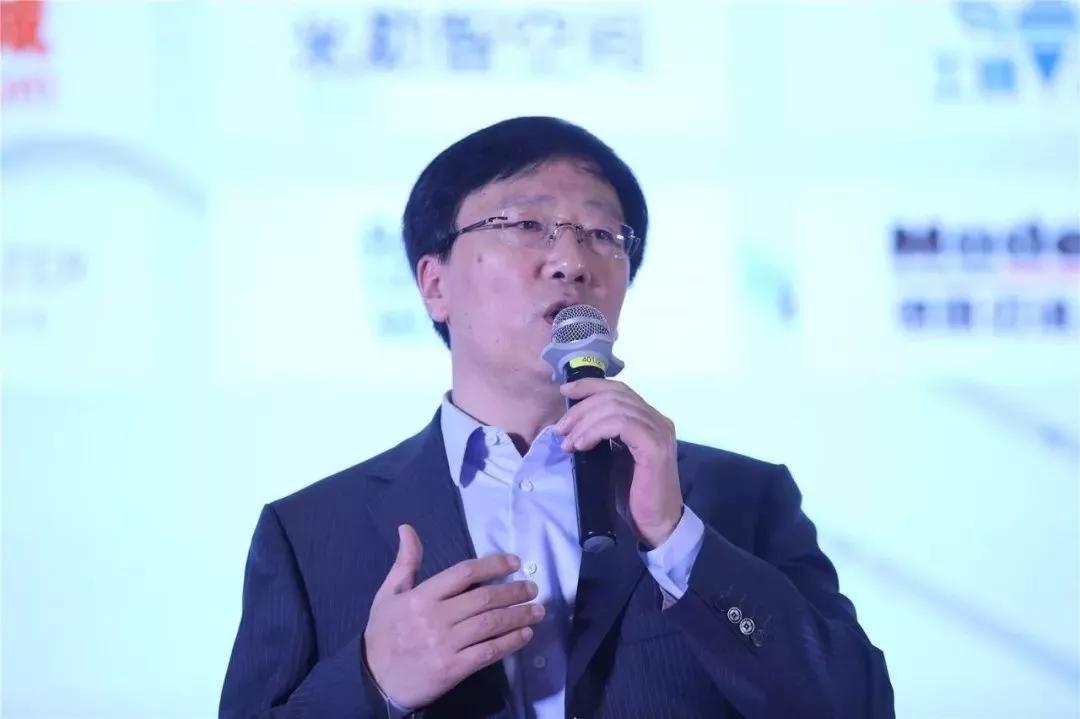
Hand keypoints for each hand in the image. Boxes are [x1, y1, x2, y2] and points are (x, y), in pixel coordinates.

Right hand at [363, 524, 543, 708]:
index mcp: (421, 597)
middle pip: (483, 599)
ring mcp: (445, 644)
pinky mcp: (453, 669)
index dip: (493, 565)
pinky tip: (525, 635)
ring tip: (537, 611)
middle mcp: (435, 618)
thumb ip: (405, 562)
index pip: (463, 573)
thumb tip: (407, 528)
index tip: (515, 563)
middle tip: (533, 588)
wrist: (373, 681)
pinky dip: (509, 643)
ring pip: (490, 625)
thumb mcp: (388, 594)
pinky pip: (487, 653)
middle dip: (514, 592)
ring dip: (518, 616)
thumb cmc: (383, 633)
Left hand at [556, 378, 682, 547]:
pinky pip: (620, 424)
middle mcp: (657, 419)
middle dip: (581, 407)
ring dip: (584, 422)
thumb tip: (573, 424)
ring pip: (614, 407)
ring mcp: (658, 431)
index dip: (590, 385)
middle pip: (614, 395)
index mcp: (649, 419)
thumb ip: (604, 436)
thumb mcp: (613, 458)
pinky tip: (582, 445)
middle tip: (560, 429)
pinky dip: (595, 431)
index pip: (619, 389)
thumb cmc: (633, 495)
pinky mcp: (654, 446)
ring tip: (568, 442)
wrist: (656, 523)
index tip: (565, 391)